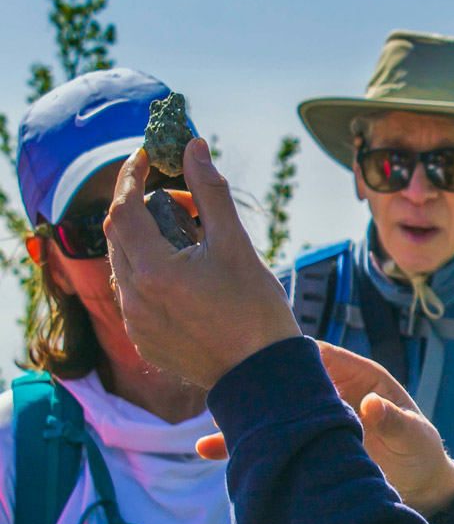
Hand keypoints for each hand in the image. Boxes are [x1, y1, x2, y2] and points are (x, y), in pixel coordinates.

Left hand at [105, 140, 299, 389]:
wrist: (264, 375)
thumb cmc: (256, 310)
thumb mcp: (236, 244)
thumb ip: (210, 193)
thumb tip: (194, 148)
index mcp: (154, 272)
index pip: (122, 211)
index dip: (130, 178)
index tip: (146, 157)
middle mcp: (134, 299)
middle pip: (119, 237)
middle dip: (143, 208)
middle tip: (182, 198)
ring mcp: (136, 325)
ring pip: (126, 267)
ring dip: (147, 242)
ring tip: (190, 238)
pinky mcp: (144, 342)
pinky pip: (135, 297)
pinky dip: (151, 273)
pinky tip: (186, 275)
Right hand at [197, 342, 453, 516]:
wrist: (420, 489)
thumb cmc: (422, 453)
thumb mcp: (415, 437)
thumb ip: (394, 420)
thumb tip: (369, 404)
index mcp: (360, 378)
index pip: (320, 356)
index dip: (293, 354)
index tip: (264, 356)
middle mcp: (332, 393)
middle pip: (287, 380)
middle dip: (256, 382)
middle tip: (222, 386)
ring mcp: (315, 420)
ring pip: (272, 410)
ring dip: (242, 416)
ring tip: (206, 424)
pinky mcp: (304, 445)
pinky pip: (269, 440)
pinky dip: (242, 444)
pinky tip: (208, 450)